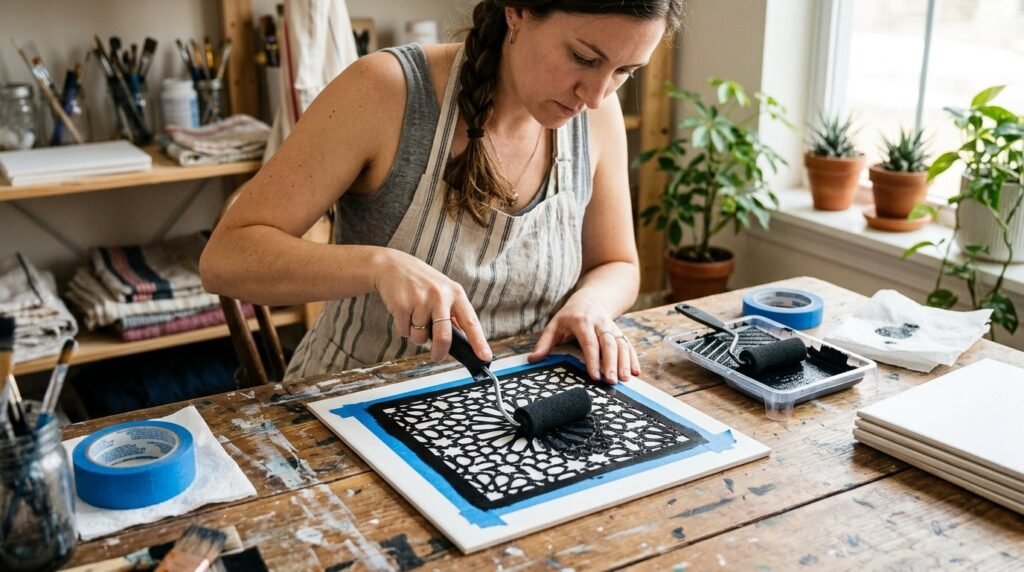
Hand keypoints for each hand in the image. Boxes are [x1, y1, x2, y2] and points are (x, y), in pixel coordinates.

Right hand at [374, 250, 490, 362]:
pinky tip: (404, 313)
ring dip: (416, 335)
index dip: (479, 342)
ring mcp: (420, 300)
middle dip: (440, 352)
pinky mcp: (402, 305)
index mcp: (455, 294)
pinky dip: (404, 329)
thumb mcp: (443, 292)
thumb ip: (453, 315)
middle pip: (444, 337)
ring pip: (420, 337)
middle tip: (437, 357)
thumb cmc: (422, 283)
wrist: (392, 265)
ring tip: (414, 318)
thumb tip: (462, 342)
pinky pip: (405, 332)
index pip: (470, 322)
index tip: (485, 357)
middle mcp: (440, 296)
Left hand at [527, 294, 638, 382]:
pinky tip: (635, 372)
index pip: (589, 342)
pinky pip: (628, 344)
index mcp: (582, 322)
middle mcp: (600, 323)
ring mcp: (612, 327)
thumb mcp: (555, 324)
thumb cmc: (571, 314)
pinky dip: (633, 358)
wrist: (593, 297)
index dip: (592, 359)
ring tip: (624, 379)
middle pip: (608, 344)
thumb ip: (544, 343)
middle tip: (611, 381)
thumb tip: (532, 359)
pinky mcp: (620, 332)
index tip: (594, 375)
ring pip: (621, 344)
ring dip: (624, 362)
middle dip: (611, 363)